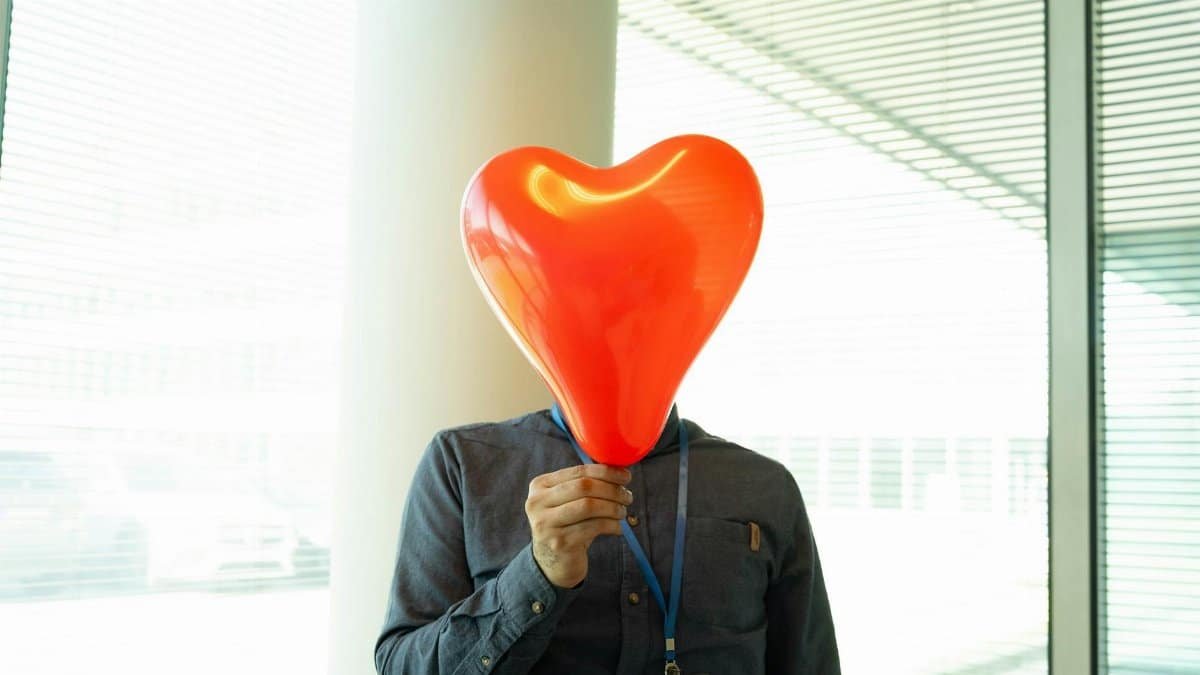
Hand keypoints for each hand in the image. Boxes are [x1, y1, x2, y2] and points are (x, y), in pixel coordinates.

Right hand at [526, 463, 633, 587]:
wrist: (552, 563)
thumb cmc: (567, 526)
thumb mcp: (568, 502)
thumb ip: (585, 485)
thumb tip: (620, 471)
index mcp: (539, 486)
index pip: (578, 471)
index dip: (606, 472)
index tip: (626, 476)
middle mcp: (537, 502)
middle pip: (584, 487)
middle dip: (612, 490)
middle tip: (627, 496)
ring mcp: (546, 523)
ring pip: (589, 506)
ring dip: (613, 507)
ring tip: (623, 512)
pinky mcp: (559, 543)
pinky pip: (593, 527)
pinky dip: (611, 525)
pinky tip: (618, 528)